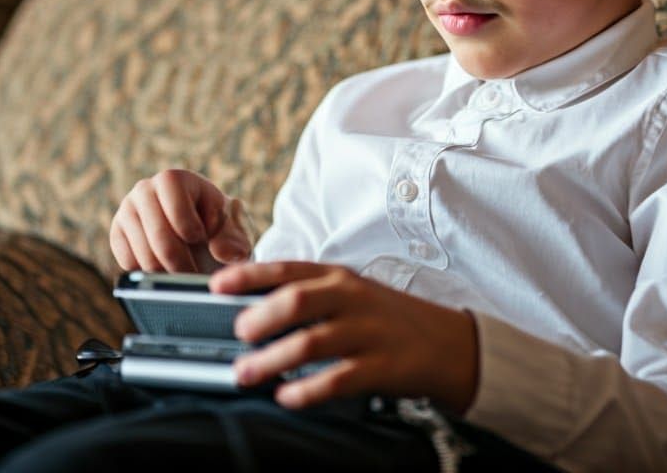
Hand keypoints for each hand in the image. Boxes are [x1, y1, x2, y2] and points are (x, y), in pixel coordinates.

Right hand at [109, 169, 250, 272]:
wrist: (201, 235)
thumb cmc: (219, 228)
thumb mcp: (234, 230)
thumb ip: (235, 240)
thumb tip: (224, 254)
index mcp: (174, 179)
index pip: (177, 210)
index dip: (192, 230)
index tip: (202, 239)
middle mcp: (144, 190)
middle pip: (159, 237)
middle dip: (181, 263)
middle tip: (195, 276)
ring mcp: (127, 212)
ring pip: (143, 256)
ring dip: (168, 273)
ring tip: (184, 275)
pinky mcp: (117, 234)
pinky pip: (129, 264)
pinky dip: (149, 275)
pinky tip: (165, 270)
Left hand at [210, 261, 478, 413]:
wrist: (449, 344)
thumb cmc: (389, 319)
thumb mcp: (352, 295)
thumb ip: (309, 296)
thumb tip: (252, 308)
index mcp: (340, 278)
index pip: (288, 269)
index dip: (250, 275)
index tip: (218, 285)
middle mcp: (352, 299)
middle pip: (297, 300)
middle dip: (259, 317)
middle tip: (237, 334)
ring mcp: (368, 332)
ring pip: (311, 341)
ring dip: (272, 359)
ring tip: (245, 374)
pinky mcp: (382, 366)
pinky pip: (338, 379)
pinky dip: (307, 389)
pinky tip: (287, 397)